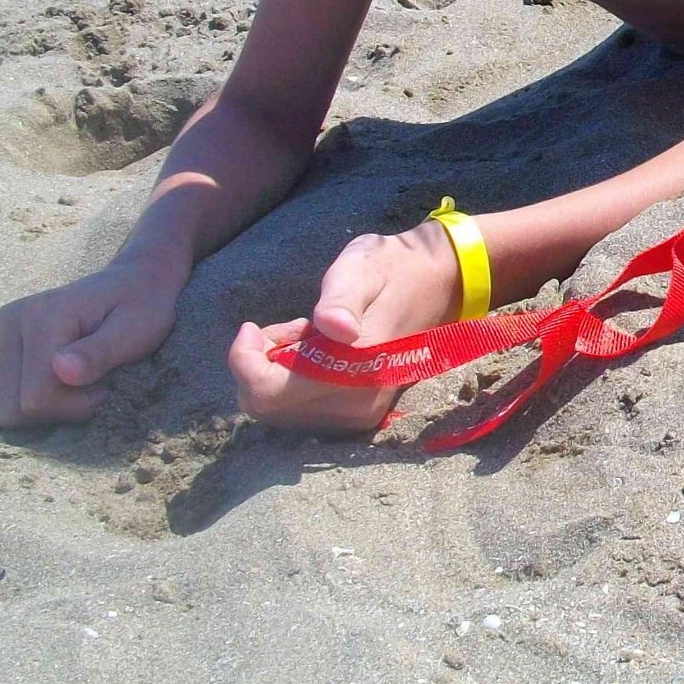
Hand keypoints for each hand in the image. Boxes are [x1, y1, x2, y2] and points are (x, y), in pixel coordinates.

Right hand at [0, 258, 181, 427]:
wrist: (132, 282)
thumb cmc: (141, 308)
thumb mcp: (135, 330)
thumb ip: (99, 352)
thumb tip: (61, 370)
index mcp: (41, 316)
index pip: (35, 399)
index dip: (73, 407)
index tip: (104, 389)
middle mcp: (6, 321)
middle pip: (10, 411)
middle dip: (55, 410)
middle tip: (90, 387)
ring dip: (39, 409)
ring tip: (74, 384)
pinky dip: (25, 401)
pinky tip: (54, 382)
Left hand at [227, 223, 460, 433]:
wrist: (439, 285)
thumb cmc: (392, 269)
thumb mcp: (361, 268)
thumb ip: (341, 299)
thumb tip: (333, 328)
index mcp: (355, 368)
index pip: (269, 393)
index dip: (244, 361)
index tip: (251, 326)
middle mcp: (356, 403)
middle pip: (266, 407)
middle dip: (259, 366)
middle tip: (288, 328)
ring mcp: (360, 415)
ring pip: (279, 412)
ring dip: (276, 373)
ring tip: (305, 336)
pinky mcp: (360, 416)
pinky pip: (300, 412)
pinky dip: (292, 384)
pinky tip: (315, 353)